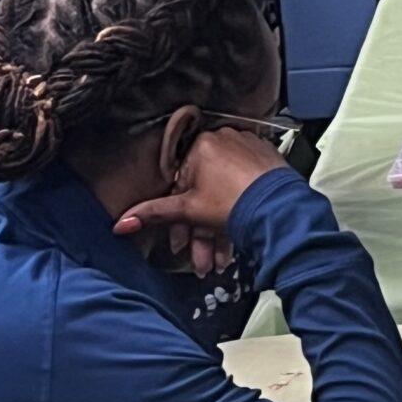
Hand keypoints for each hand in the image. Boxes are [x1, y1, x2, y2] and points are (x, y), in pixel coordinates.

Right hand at [114, 124, 282, 264]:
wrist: (280, 209)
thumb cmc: (236, 203)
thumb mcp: (189, 210)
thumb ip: (154, 214)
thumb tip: (121, 223)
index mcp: (202, 145)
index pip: (181, 186)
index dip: (181, 222)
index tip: (182, 245)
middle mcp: (225, 142)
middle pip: (205, 194)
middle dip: (202, 234)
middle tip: (203, 260)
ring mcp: (248, 151)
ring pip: (225, 195)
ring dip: (219, 231)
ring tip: (221, 259)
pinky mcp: (266, 163)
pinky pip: (244, 189)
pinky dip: (238, 213)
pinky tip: (238, 239)